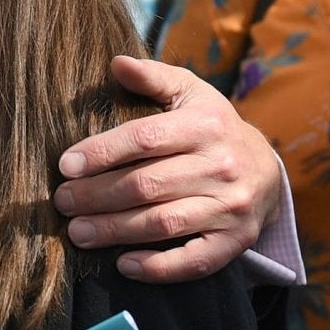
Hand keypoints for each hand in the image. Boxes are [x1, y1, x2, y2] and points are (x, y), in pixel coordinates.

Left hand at [54, 56, 279, 281]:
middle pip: (147, 185)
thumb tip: (116, 62)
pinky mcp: (235, 241)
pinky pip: (194, 260)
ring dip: (114, 230)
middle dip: (97, 196)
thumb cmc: (211, 127)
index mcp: (206, 126)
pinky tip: (123, 264)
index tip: (66, 165)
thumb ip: (152, 77)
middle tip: (62, 202)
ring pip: (163, 223)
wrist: (268, 171)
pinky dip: (157, 267)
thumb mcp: (189, 93)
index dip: (101, 153)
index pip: (145, 139)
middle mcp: (222, 167)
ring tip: (77, 232)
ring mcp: (231, 208)